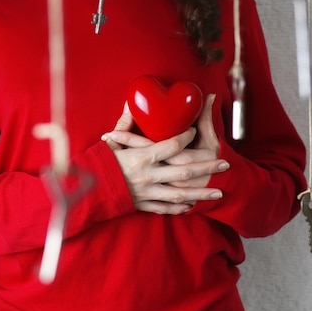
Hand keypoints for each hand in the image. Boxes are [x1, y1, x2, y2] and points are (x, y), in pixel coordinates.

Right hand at [102, 96, 228, 214]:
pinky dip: (180, 207)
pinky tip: (193, 205)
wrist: (87, 192)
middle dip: (207, 168)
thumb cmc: (98, 165)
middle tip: (225, 164)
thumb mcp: (111, 143)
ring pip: (181, 194)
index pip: (171, 146)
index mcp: (142, 158)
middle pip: (185, 172)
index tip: (194, 132)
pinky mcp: (144, 205)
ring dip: (201, 194)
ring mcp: (148, 193)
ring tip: (219, 192)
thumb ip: (124, 125)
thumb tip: (129, 102)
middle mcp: (149, 176)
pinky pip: (166, 207)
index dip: (186, 137)